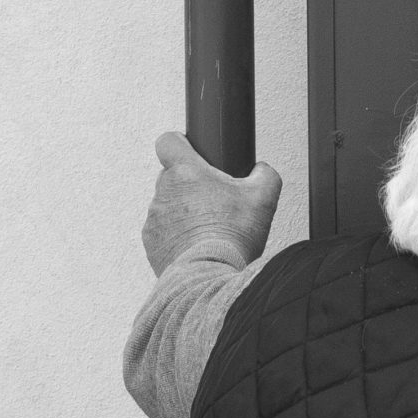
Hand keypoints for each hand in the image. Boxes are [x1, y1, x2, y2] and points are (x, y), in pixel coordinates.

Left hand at [143, 131, 281, 274]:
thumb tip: (262, 171)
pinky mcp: (151, 243)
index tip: (193, 153)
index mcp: (186, 173)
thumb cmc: (232, 237)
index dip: (180, 144)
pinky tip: (199, 246)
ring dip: (185, 212)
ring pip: (168, 205)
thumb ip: (265, 174)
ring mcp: (155, 218)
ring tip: (210, 229)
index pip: (168, 142)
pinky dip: (177, 236)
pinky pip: (163, 232)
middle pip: (172, 176)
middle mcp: (164, 192)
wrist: (211, 276)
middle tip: (215, 200)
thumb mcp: (264, 198)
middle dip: (191, 184)